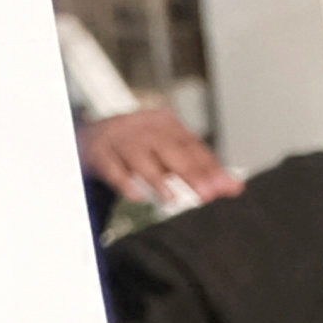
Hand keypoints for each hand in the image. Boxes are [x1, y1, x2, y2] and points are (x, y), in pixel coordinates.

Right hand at [81, 102, 240, 209]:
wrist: (89, 137)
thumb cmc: (138, 147)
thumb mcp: (168, 152)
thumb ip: (200, 169)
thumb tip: (234, 186)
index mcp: (165, 123)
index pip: (192, 145)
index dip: (210, 167)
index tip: (224, 187)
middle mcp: (143, 127)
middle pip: (170, 149)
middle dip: (190, 173)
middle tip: (207, 194)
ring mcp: (119, 139)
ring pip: (140, 157)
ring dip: (157, 179)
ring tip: (171, 199)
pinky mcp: (99, 153)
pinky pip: (111, 168)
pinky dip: (124, 182)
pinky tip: (136, 196)